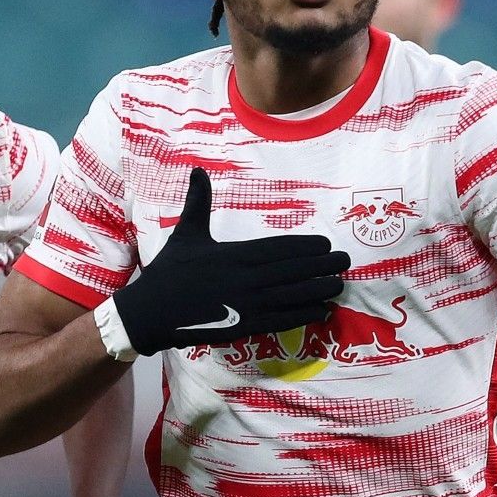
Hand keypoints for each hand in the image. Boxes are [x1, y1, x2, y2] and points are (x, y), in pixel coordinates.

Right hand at [112, 167, 349, 353]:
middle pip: (291, 271)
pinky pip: (279, 320)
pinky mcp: (242, 326)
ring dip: (318, 290)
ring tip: (339, 284)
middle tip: (345, 261)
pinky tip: (321, 311)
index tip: (325, 244)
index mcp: (233, 255)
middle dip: (321, 266)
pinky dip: (302, 316)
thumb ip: (198, 203)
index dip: (304, 247)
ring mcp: (245, 305)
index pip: (277, 249)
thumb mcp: (186, 233)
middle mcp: (243, 279)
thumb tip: (198, 170)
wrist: (150, 312)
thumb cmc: (169, 271)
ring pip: (290, 296)